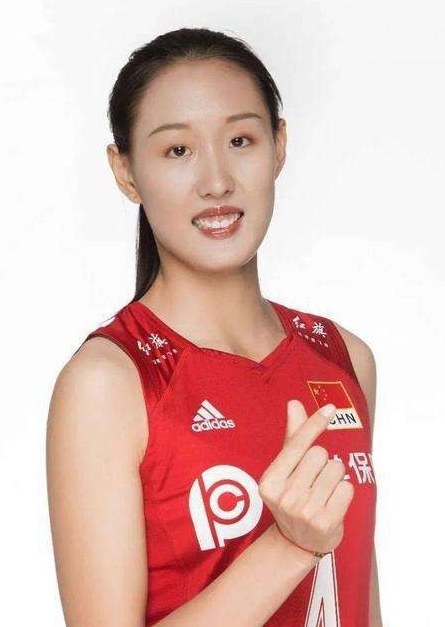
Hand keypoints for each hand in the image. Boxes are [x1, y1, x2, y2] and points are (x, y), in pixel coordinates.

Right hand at [258, 400, 353, 555]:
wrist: (298, 542)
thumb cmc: (293, 496)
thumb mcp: (287, 469)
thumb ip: (293, 437)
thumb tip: (294, 403)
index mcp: (270, 480)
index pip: (298, 444)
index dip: (314, 424)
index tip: (330, 409)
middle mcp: (284, 496)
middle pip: (321, 454)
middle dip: (323, 462)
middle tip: (313, 481)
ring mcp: (304, 511)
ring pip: (336, 468)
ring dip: (335, 477)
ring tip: (323, 493)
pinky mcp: (325, 522)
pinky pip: (347, 488)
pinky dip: (344, 492)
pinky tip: (332, 504)